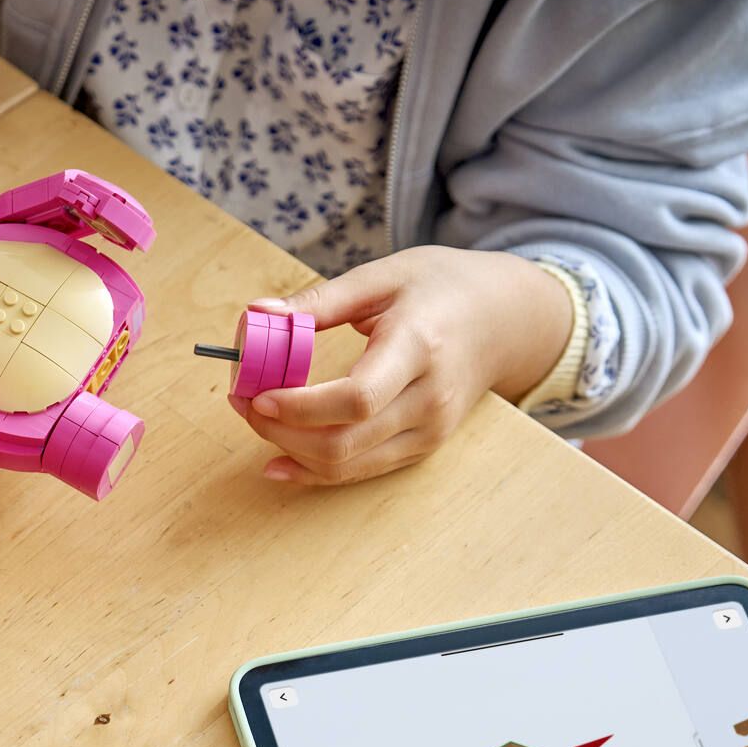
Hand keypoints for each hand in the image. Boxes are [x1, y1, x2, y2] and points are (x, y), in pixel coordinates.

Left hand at [231, 247, 573, 484]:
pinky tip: (279, 460)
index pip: (358, 398)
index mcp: (419, 346)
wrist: (505, 319)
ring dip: (291, 452)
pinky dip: (315, 471)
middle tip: (242, 402)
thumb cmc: (443, 287)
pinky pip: (362, 470)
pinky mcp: (425, 447)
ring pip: (349, 465)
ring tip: (256, 419)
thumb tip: (258, 314)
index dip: (301, 408)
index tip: (258, 394)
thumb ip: (320, 300)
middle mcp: (430, 398)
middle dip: (281, 432)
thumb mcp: (384, 276)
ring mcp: (430, 430)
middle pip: (346, 441)